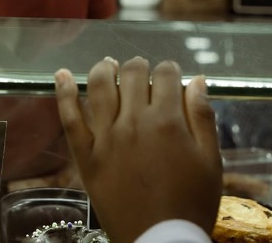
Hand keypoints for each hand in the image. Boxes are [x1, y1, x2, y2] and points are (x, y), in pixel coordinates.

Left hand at [55, 57, 221, 242]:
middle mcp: (135, 122)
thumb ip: (203, 117)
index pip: (166, 75)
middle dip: (140, 66)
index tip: (171, 75)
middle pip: (132, 74)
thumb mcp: (211, 162)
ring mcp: (107, 138)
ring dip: (105, 69)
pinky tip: (60, 75)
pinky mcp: (86, 156)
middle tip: (142, 71)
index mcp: (168, 121)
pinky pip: (70, 118)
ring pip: (99, 86)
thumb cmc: (191, 205)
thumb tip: (197, 80)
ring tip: (109, 65)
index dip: (170, 70)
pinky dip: (62, 93)